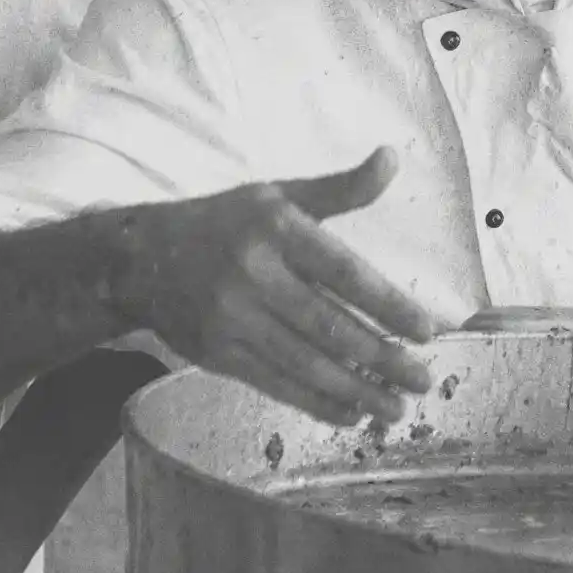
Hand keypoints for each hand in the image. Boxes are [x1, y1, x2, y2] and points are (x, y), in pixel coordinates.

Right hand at [108, 147, 456, 427]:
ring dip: (357, 391)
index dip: (390, 305)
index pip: (345, 274)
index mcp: (277, 229)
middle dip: (383, 358)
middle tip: (424, 380)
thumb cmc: (226, 222)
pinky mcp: (217, 352)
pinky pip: (276, 384)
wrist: (143, 258)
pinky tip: (350, 413)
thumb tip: (393, 159)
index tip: (428, 331)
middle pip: (330, 326)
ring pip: (306, 363)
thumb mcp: (278, 195)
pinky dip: (316, 403)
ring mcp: (232, 318)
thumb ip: (340, 188)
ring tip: (396, 408)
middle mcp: (254, 274)